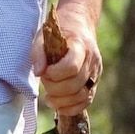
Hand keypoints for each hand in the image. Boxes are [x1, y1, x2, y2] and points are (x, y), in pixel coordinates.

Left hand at [32, 2, 102, 117]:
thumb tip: (39, 73)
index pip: (72, 67)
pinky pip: (86, 102)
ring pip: (82, 96)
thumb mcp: (43, 35)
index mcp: (80, 45)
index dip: (55, 74)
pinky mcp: (94, 83)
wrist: (79, 25)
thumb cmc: (58, 31)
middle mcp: (92, 60)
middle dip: (55, 88)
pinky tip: (58, 106)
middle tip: (44, 82)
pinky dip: (72, 108)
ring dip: (62, 101)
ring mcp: (95, 73)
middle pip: (75, 84)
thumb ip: (38, 53)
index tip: (44, 72)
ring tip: (48, 97)